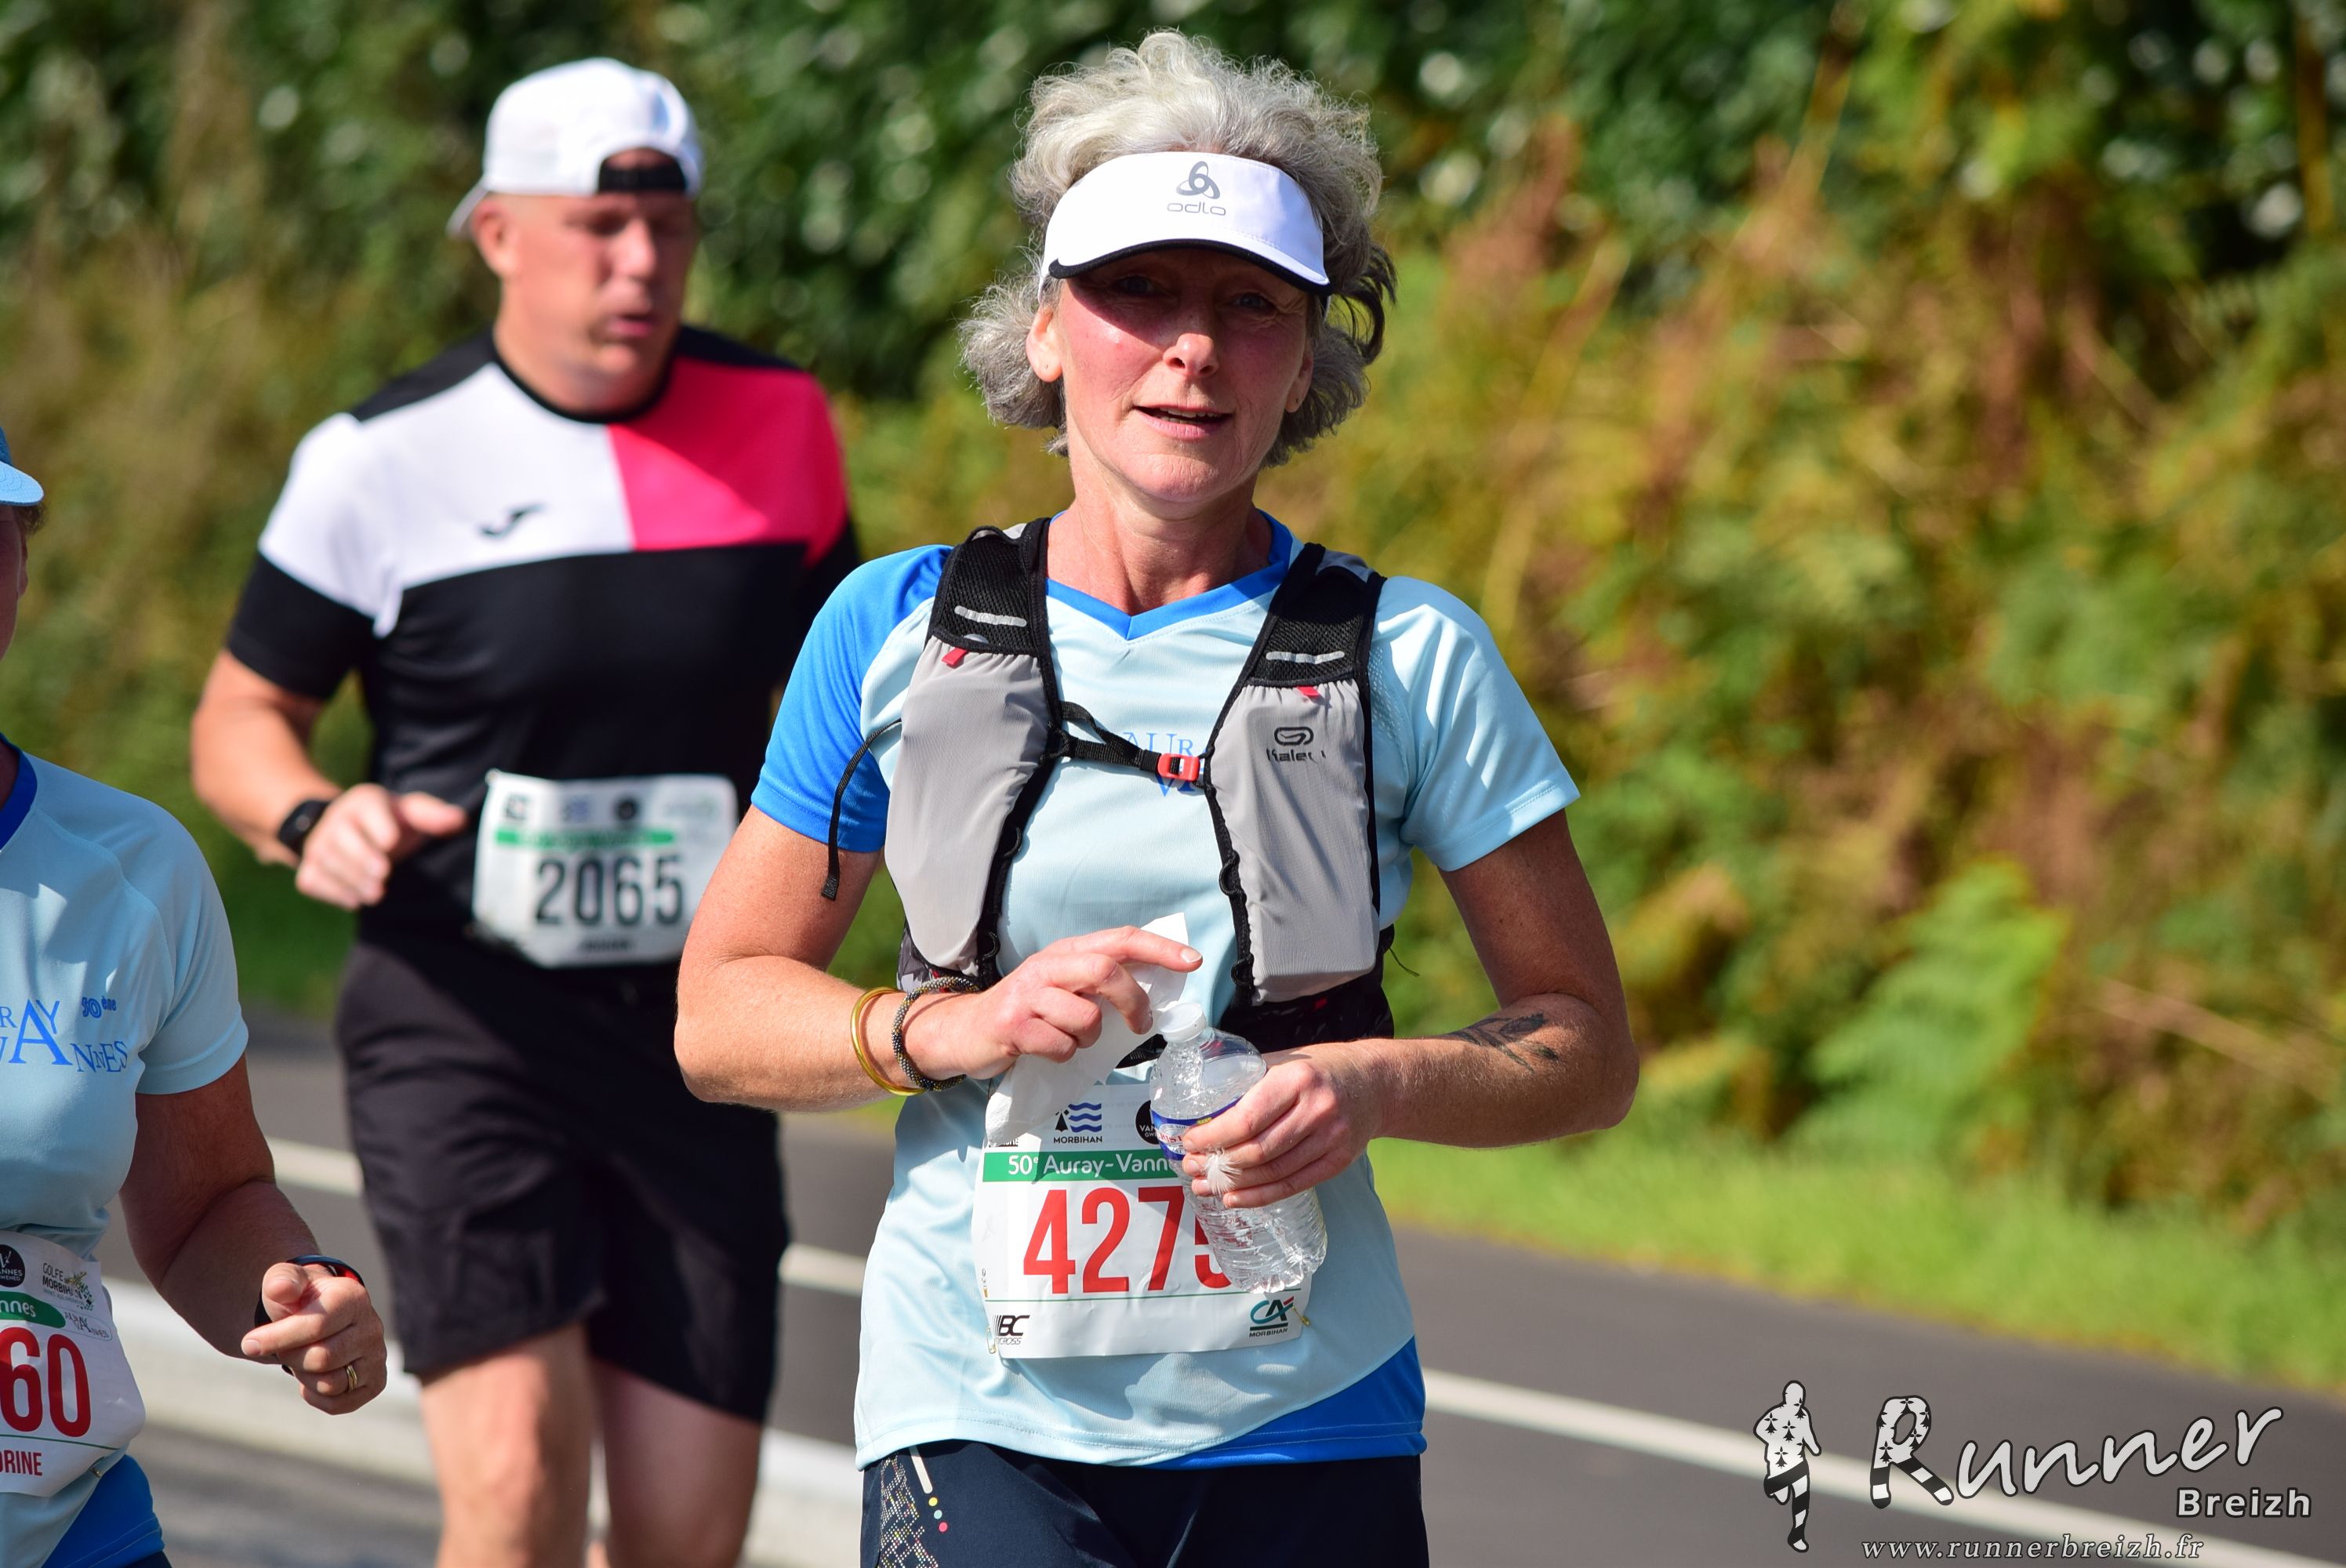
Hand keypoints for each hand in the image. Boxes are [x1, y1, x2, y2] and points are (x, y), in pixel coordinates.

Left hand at [238, 1262, 387, 1413]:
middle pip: (321, 1359)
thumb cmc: (299, 1300)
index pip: (316, 1327)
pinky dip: (315, 1396)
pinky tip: (311, 1379)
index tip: (249, 1343)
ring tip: (300, 1359)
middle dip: (290, 1356)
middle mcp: (372, 1328)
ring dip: (302, 1376)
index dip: (277, 1339)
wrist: (320, 1315)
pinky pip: (339, 1404)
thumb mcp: (286, 1282)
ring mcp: (377, 1356)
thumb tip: (282, 1288)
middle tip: (283, 1347)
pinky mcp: (375, 1382)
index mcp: (354, 1298)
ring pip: (330, 1384)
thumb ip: (282, 1281)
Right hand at [293, 785, 467, 908]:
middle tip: (382, 877)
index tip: (391, 843)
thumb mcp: (412, 812)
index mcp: (365, 801)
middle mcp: (336, 819)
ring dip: (350, 880)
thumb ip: (434, 816)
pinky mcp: (308, 866)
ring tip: (375, 894)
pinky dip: (331, 892)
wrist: (348, 827)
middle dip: (362, 859)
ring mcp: (318, 843)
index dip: (378, 827)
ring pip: (326, 861)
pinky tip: (354, 900)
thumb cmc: (391, 821)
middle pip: (342, 838)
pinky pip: (312, 879)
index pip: (368, 810)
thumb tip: (460, 820)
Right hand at [901, 926, 1200, 1082]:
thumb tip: (1156, 992)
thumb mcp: (1062, 987)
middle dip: (1134, 1001)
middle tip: (1141, 1024)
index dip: (1160, 948)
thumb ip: (1100, 983)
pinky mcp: (1012, 1026)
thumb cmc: (1026, 1013)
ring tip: (1074, 1040)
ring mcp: (1027, 995)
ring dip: (1091, 1038)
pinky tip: (1049, 1051)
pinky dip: (1065, 1055)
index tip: (1192, 961)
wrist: (964, 1031)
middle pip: (1105, 971)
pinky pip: (1060, 1045)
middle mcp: (1046, 966)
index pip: (1120, 939)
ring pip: (1085, 1016)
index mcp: (1065, 952)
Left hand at [1179, 1046, 1385, 1208]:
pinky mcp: (1338, 1161)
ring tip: (1206, 1186)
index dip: (1213, 1137)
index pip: (1247, 1119)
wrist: (1375, 1084)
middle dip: (1218, 1164)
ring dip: (1233, 1184)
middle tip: (1193, 1166)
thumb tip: (1203, 1110)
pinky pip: (1292, 1185)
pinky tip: (1235, 1198)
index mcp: (1297, 1080)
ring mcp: (1332, 1139)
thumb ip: (1250, 1082)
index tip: (1189, 1142)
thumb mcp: (1286, 1062)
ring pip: (1272, 1172)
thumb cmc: (1320, 1070)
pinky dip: (1259, 1196)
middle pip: (1257, 1151)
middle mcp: (1317, 1110)